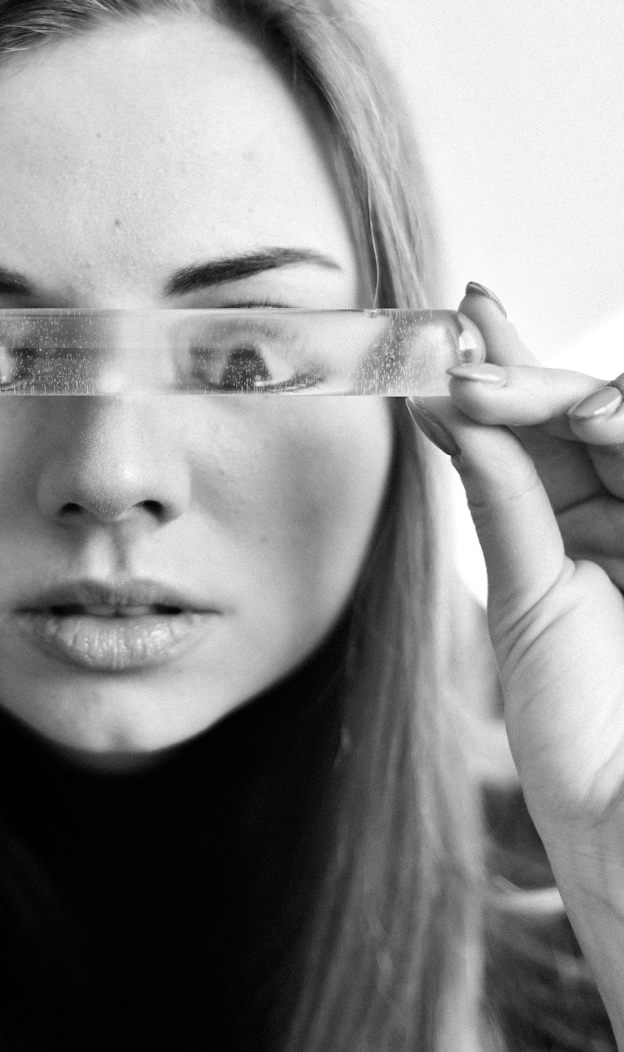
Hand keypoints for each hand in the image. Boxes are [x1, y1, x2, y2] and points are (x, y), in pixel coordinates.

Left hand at [407, 285, 623, 857]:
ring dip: (570, 398)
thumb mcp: (526, 597)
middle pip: (586, 419)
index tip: (458, 321)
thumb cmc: (576, 730)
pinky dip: (622, 435)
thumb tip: (446, 406)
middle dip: (527, 377)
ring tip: (503, 385)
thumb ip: (502, 497)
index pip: (542, 430)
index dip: (507, 372)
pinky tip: (585, 419)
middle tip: (467, 346)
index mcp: (580, 527)